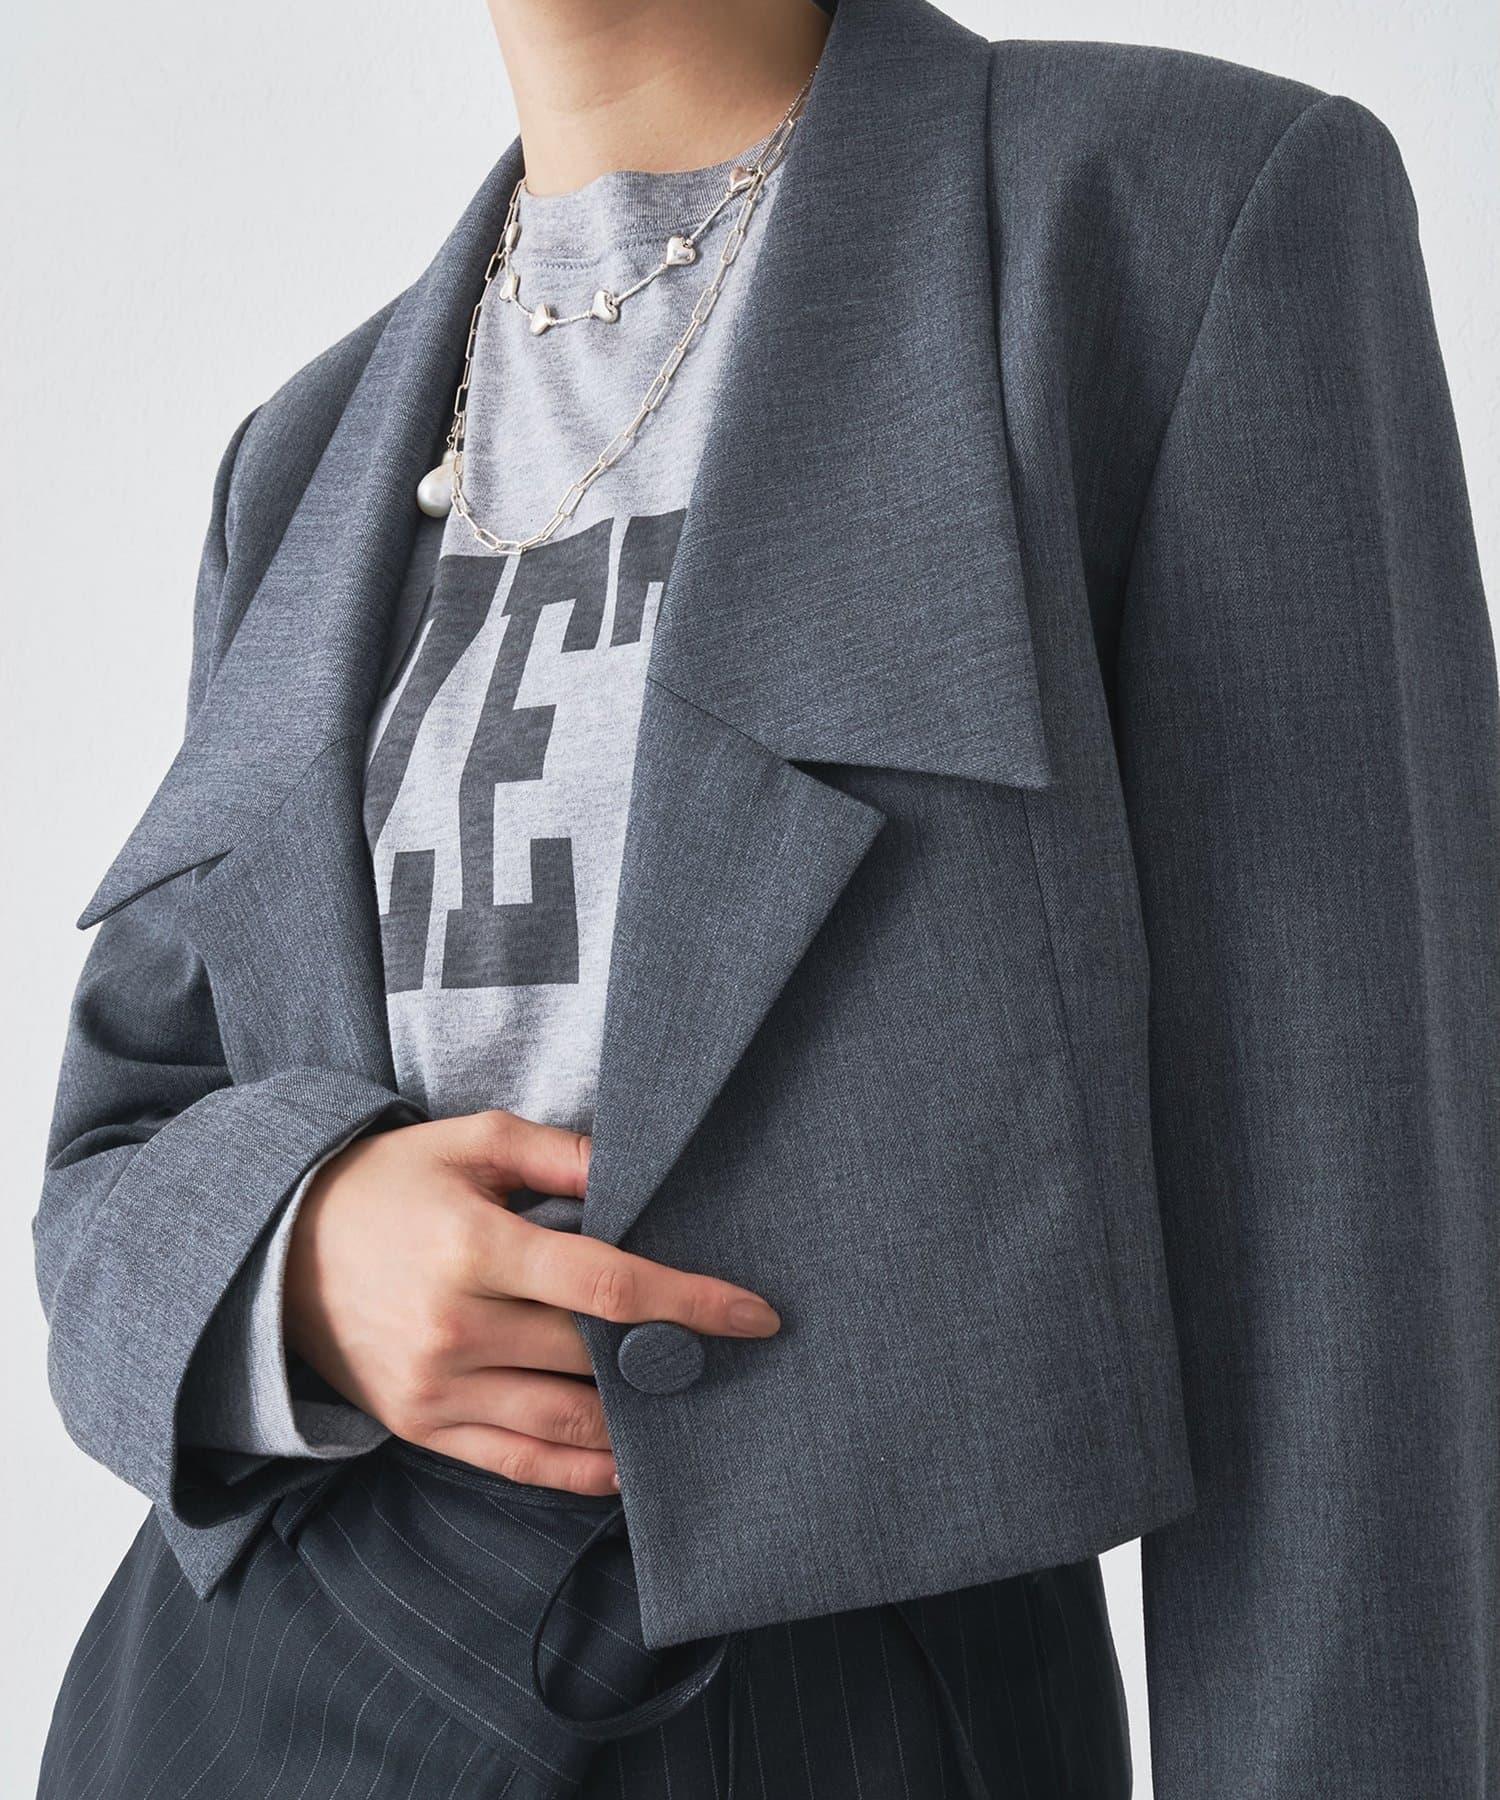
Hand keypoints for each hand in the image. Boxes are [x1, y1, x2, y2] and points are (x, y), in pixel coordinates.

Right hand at [282, 1110, 779, 1494]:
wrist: (279, 1248)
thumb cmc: (391, 1183)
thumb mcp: (471, 1141)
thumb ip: (560, 1152)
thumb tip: (640, 1170)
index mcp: (475, 1249)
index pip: (608, 1285)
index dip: (690, 1303)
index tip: (755, 1314)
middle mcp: (457, 1327)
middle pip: (593, 1358)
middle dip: (671, 1360)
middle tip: (734, 1358)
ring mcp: (436, 1387)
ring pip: (565, 1423)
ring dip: (636, 1424)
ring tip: (692, 1408)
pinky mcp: (421, 1426)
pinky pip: (516, 1464)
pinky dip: (579, 1473)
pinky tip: (627, 1465)